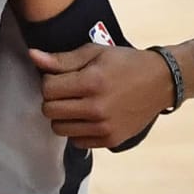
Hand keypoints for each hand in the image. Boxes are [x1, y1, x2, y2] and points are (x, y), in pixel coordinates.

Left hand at [28, 44, 172, 149]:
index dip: (49, 81)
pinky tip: (88, 116)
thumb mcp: (95, 53)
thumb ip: (62, 59)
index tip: (61, 77)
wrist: (161, 82)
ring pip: (59, 129)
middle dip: (53, 99)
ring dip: (62, 116)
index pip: (47, 89)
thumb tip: (32, 56)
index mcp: (91, 82)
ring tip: (76, 104)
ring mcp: (104, 128)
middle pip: (49, 110)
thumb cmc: (125, 63)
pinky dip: (77, 129)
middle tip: (67, 91)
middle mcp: (96, 108)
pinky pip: (76, 141)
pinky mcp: (111, 140)